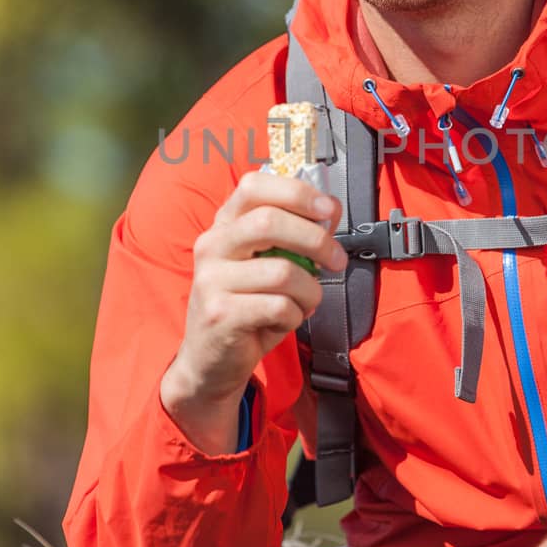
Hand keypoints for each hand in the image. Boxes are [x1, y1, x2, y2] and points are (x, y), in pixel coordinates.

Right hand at [160, 171, 345, 451]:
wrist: (209, 361)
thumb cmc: (246, 306)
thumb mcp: (263, 264)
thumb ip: (291, 236)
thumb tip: (330, 211)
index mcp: (223, 225)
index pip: (254, 185)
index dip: (297, 192)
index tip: (328, 210)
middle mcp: (211, 246)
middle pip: (269, 222)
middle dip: (316, 240)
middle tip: (336, 260)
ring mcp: (211, 280)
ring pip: (283, 272)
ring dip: (310, 290)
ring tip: (307, 302)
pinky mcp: (221, 315)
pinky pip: (280, 307)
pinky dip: (296, 316)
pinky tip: (286, 321)